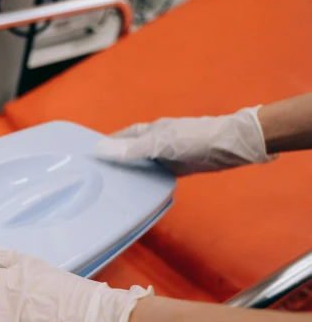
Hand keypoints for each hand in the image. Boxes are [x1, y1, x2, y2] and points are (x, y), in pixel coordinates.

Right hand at [93, 106, 275, 174]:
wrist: (232, 146)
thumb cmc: (195, 139)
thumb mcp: (160, 144)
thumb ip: (131, 149)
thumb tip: (99, 150)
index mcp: (150, 130)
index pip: (122, 137)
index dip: (107, 144)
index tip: (90, 157)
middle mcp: (157, 141)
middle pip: (131, 151)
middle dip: (116, 160)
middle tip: (98, 177)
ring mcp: (168, 154)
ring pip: (143, 164)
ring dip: (131, 172)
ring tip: (114, 187)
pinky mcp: (179, 167)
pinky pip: (156, 174)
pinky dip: (147, 181)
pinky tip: (140, 191)